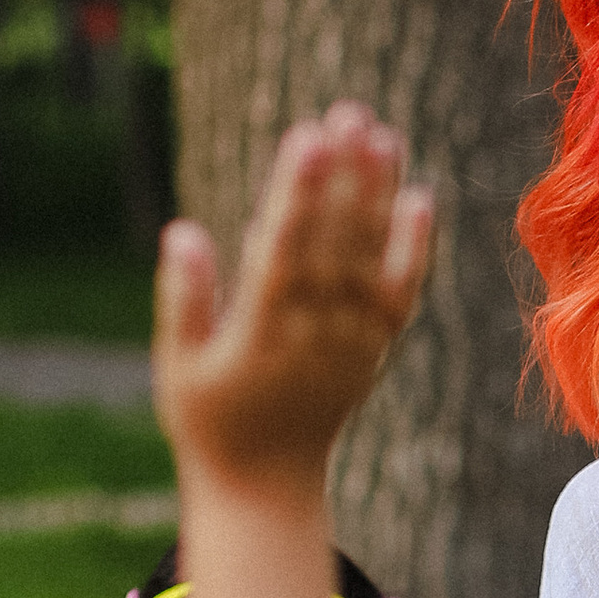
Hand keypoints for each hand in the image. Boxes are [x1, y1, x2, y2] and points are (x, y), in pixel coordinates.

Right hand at [153, 104, 433, 490]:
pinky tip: (420, 195)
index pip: (284, 249)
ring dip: (379, 196)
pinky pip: (401, 293)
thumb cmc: (209, 421)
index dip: (299, 193)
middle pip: (335, 242)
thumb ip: (183, 301)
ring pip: (371, 259)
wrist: (267, 485)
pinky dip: (414, 247)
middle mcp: (315, 333)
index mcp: (260, 333)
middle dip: (344, 176)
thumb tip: (182, 231)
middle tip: (349, 112)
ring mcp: (351, 342)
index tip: (308, 138)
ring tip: (382, 134)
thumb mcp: (178, 368)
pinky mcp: (374, 348)